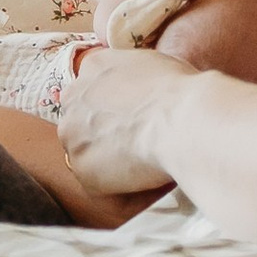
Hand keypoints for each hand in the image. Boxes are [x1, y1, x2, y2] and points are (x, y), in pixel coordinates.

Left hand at [54, 48, 190, 202]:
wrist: (182, 120)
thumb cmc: (183, 92)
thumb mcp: (156, 65)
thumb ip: (136, 77)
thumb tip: (144, 93)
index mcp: (95, 66)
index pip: (95, 90)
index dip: (116, 110)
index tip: (135, 122)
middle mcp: (74, 97)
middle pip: (84, 121)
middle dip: (106, 135)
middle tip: (139, 146)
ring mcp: (73, 134)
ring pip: (89, 153)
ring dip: (111, 163)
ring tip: (145, 168)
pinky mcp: (82, 169)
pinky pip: (101, 185)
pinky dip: (122, 190)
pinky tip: (147, 186)